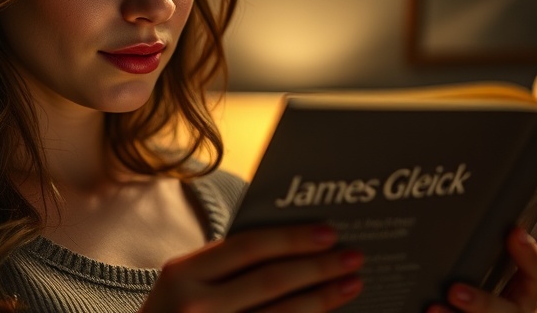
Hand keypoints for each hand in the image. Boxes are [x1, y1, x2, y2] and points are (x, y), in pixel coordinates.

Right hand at [139, 224, 363, 311]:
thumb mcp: (183, 285)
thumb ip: (223, 266)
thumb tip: (290, 246)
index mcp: (182, 274)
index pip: (248, 247)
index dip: (292, 238)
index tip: (329, 232)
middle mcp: (195, 304)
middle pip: (271, 280)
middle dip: (318, 266)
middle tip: (354, 256)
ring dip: (322, 298)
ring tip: (351, 284)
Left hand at [427, 227, 536, 312]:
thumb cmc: (489, 297)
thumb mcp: (494, 279)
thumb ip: (483, 262)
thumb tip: (452, 226)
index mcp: (524, 297)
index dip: (529, 255)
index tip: (514, 232)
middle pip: (509, 312)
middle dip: (484, 303)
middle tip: (455, 291)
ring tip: (432, 309)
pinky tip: (424, 312)